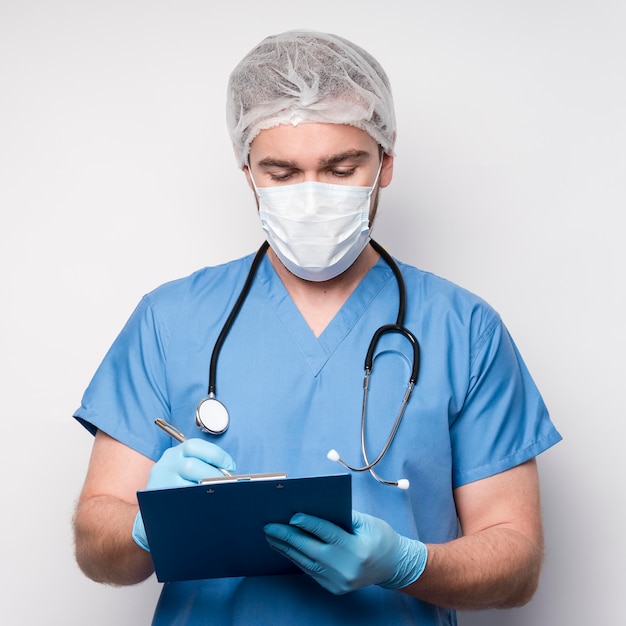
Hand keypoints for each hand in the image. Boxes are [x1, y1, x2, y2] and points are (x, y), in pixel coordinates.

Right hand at [132, 438, 235, 550]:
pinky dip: (195, 504)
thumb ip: (203, 465)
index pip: (195, 446)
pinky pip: (180, 503)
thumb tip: (228, 473)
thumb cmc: (178, 486)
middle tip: (226, 485)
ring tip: (217, 496)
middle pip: (190, 466)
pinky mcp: (157, 502)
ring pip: (184, 486)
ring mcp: (159, 483)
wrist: (152, 512)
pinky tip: (205, 508)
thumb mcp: (185, 469)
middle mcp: (165, 465)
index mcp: (175, 453)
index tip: (230, 466)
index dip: (216, 455)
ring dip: (205, 491)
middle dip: (212, 475)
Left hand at [264, 510, 426, 594]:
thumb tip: (311, 509)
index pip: (327, 533)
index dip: (308, 523)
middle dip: (287, 537)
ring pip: (306, 562)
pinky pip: (310, 571)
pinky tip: (286, 548)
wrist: (394, 566)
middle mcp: (346, 568)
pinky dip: (297, 558)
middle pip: (310, 549)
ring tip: (271, 537)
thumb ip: (341, 516)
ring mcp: (339, 582)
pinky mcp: (334, 588)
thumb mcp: (366, 522)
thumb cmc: (380, 537)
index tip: (291, 516)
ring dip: (286, 549)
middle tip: (269, 526)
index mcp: (357, 549)